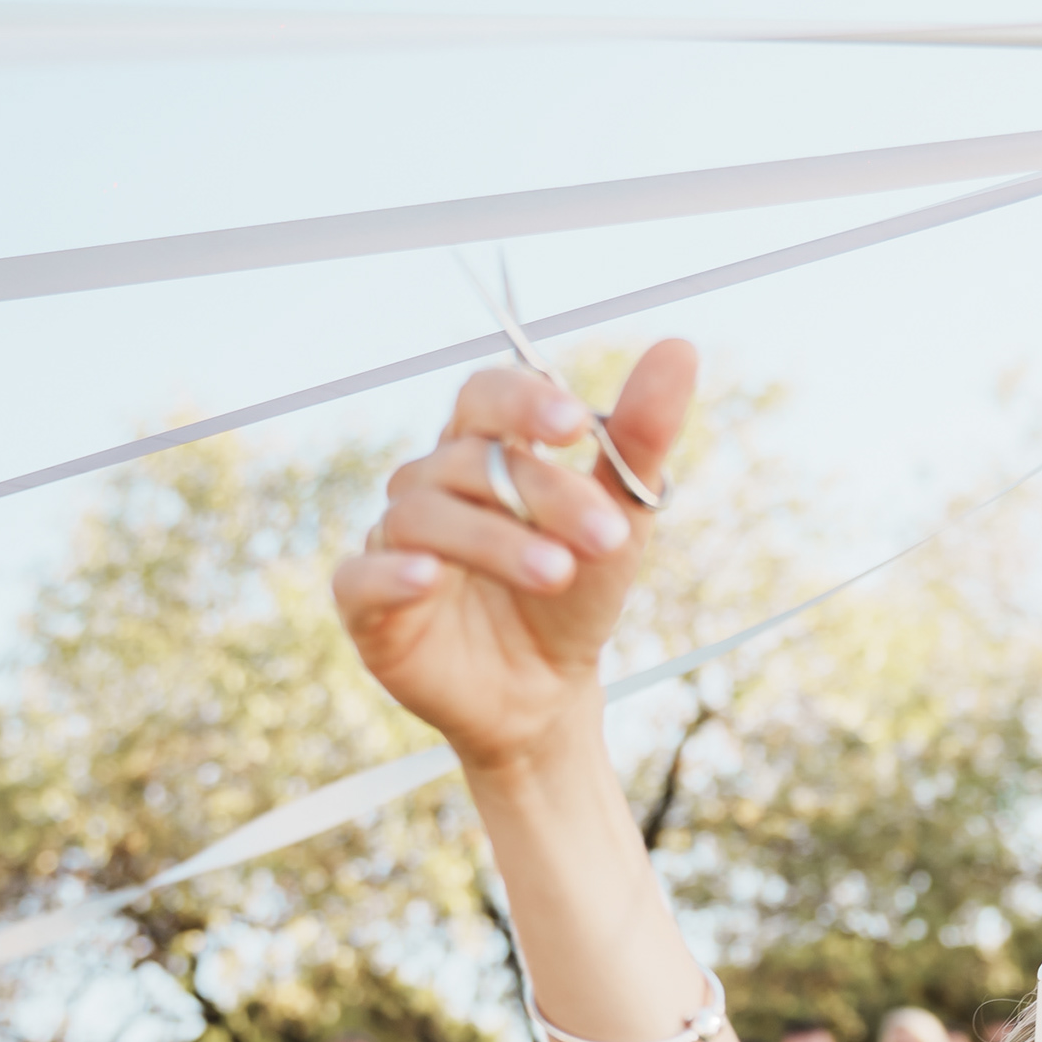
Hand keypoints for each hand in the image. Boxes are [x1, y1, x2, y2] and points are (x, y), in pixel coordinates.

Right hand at [333, 343, 696, 777]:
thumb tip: (680, 348)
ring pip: (424, 516)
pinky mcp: (367, 605)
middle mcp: (431, 485)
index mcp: (484, 451)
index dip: (522, 402)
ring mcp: (394, 541)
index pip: (486, 396)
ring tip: (558, 574)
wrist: (549, 693)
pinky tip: (428, 577)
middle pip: (470, 462)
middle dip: (544, 495)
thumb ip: (639, 440)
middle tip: (608, 536)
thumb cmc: (577, 594)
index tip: (576, 425)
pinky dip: (392, 573)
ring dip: (494, 541)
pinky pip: (362, 576)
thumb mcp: (620, 521)